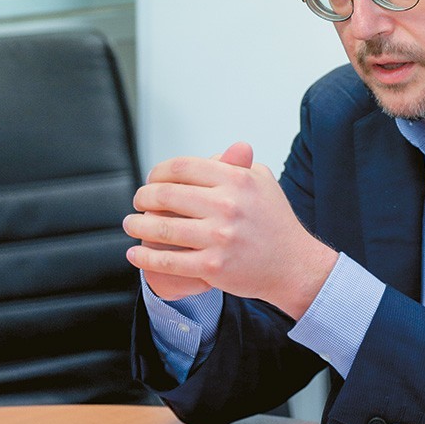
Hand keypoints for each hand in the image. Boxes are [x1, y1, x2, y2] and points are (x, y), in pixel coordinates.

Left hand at [123, 142, 337, 318]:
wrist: (294, 264)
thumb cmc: (275, 221)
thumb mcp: (261, 181)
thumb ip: (234, 164)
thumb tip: (206, 156)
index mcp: (237, 179)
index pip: (182, 168)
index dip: (158, 172)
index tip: (152, 179)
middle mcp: (227, 205)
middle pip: (165, 195)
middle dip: (143, 197)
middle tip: (138, 201)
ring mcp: (219, 237)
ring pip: (161, 229)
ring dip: (137, 226)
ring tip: (130, 224)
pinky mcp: (213, 266)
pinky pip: (168, 261)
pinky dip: (145, 258)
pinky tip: (134, 253)